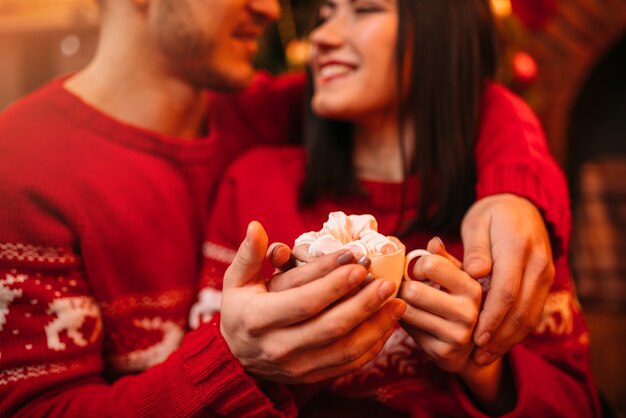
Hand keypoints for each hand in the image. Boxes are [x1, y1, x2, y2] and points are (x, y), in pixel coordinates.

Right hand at [220, 221, 406, 383]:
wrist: (236, 357)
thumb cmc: (240, 309)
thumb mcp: (236, 281)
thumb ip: (248, 255)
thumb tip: (256, 226)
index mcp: (258, 319)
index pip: (304, 302)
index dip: (334, 285)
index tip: (358, 264)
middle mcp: (278, 347)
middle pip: (331, 327)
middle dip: (363, 304)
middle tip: (387, 283)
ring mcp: (297, 367)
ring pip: (345, 349)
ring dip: (376, 326)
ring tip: (398, 303)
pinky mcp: (311, 377)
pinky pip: (348, 364)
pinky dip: (372, 346)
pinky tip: (386, 325)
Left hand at [399, 238, 481, 373]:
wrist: (470, 350)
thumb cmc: (458, 303)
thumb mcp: (457, 278)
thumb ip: (444, 259)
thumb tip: (433, 241)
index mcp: (472, 286)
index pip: (430, 264)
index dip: (416, 266)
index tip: (417, 272)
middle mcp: (468, 311)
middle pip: (414, 290)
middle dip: (404, 287)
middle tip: (405, 288)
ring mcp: (457, 334)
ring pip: (407, 310)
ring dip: (400, 303)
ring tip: (407, 301)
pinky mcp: (443, 352)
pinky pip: (408, 329)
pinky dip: (404, 321)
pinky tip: (413, 320)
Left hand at [461, 193, 554, 364]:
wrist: (521, 203)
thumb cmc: (490, 214)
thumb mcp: (477, 223)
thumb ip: (475, 249)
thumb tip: (476, 273)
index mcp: (517, 247)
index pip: (506, 291)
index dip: (491, 318)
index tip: (475, 338)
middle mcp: (537, 263)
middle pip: (521, 310)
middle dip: (499, 337)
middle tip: (478, 356)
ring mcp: (544, 273)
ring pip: (530, 315)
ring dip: (509, 339)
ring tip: (486, 356)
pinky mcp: (545, 281)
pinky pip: (533, 311)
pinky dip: (517, 330)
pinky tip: (499, 342)